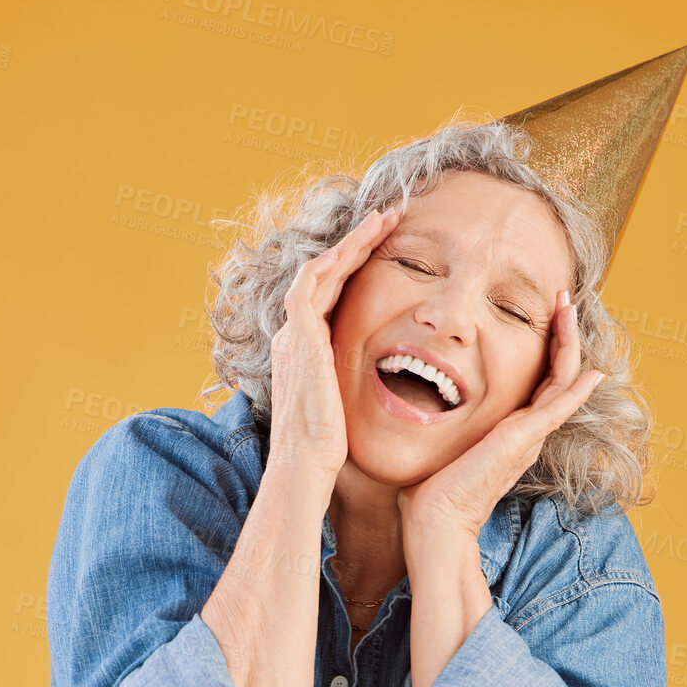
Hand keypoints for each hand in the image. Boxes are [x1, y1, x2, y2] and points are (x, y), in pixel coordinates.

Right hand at [266, 205, 400, 483]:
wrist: (306, 466)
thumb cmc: (328, 452)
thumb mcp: (346, 410)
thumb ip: (356, 389)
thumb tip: (392, 392)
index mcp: (305, 353)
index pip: (331, 299)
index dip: (357, 271)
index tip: (387, 251)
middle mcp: (295, 338)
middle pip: (326, 277)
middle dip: (356, 246)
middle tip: (387, 221)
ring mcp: (294, 334)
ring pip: (320, 270)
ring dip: (351, 242)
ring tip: (381, 220)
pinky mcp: (299, 336)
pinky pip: (313, 282)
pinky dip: (335, 259)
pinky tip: (361, 243)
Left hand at [397, 290, 604, 547]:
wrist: (435, 520)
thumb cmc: (429, 489)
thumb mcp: (440, 443)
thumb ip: (443, 423)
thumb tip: (418, 404)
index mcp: (509, 431)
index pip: (537, 381)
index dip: (544, 347)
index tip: (540, 316)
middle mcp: (525, 432)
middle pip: (556, 374)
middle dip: (561, 334)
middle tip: (562, 299)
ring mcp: (528, 435)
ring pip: (562, 380)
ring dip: (568, 342)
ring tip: (568, 306)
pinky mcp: (524, 439)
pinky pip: (560, 406)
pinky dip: (577, 388)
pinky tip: (593, 372)